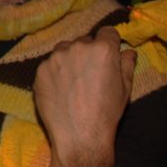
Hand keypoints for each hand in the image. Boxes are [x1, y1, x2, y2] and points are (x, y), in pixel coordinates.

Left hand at [35, 27, 134, 152]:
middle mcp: (77, 48)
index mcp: (102, 49)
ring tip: (74, 80)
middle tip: (90, 71)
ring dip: (69, 58)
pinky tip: (60, 88)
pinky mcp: (39, 70)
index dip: (109, 41)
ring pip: (64, 49)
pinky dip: (55, 71)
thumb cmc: (107, 111)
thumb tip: (127, 52)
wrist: (79, 134)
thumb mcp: (125, 87)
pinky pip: (49, 64)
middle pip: (84, 40)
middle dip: (88, 51)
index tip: (108, 52)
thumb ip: (126, 64)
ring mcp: (55, 58)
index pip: (107, 32)